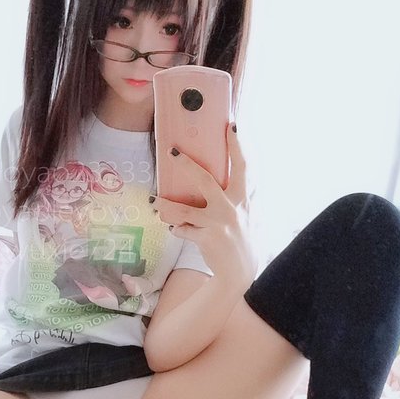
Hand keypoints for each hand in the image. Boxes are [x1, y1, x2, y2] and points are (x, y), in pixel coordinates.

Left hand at [151, 125, 256, 286]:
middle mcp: (231, 209)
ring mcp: (218, 224)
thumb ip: (235, 198)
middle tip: (172, 151)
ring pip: (185, 210)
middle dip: (186, 165)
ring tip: (154, 200)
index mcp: (243, 199)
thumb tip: (217, 181)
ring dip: (166, 205)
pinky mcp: (207, 239)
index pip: (242, 167)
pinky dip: (176, 228)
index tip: (230, 126)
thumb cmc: (240, 240)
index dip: (237, 146)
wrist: (241, 273)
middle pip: (205, 181)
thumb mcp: (245, 216)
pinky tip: (173, 228)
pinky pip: (183, 230)